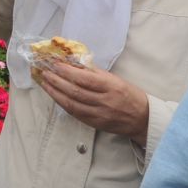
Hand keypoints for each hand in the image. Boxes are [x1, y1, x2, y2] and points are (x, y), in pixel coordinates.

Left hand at [37, 61, 151, 143]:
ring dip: (55, 93)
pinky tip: (55, 96)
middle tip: (45, 72)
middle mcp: (104, 101)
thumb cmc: (130, 95)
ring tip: (45, 83)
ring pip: (71, 104)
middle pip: (75, 91)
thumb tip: (74, 63)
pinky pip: (75, 113)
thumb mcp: (115, 79)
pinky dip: (63, 104)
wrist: (143, 119)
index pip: (84, 78)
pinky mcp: (95, 124)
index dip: (67, 71)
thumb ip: (95, 72)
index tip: (55, 64)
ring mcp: (99, 115)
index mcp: (111, 87)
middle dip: (56, 81)